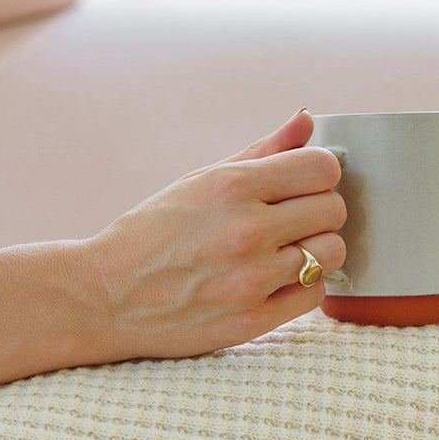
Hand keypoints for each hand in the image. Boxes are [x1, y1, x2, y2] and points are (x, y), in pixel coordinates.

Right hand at [80, 110, 347, 360]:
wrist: (104, 297)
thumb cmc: (151, 233)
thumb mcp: (200, 180)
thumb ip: (262, 151)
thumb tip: (309, 120)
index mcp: (232, 187)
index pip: (323, 167)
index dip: (319, 174)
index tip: (302, 185)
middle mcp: (246, 231)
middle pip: (333, 210)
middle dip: (318, 211)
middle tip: (291, 221)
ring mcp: (251, 279)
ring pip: (331, 252)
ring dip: (315, 250)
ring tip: (284, 251)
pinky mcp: (252, 320)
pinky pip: (315, 294)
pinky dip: (303, 286)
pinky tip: (275, 280)